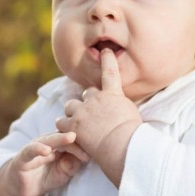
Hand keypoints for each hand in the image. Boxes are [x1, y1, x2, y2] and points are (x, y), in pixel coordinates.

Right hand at [0, 131, 88, 195]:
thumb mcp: (63, 174)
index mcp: (59, 145)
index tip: (96, 150)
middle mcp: (47, 143)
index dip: (84, 144)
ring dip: (59, 138)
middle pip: (63, 136)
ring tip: (71, 138)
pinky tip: (46, 150)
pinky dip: (37, 149)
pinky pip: (30, 151)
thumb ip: (72, 166)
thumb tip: (82, 159)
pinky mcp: (23, 157)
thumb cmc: (45, 177)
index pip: (73, 140)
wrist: (23, 189)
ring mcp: (35, 148)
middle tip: (89, 138)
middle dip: (76, 138)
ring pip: (48, 140)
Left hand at [56, 49, 141, 185]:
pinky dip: (64, 127)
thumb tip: (122, 108)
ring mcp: (83, 110)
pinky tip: (69, 134)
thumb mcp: (133, 115)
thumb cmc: (133, 135)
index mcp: (113, 95)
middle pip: (86, 93)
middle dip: (87, 102)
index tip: (105, 51)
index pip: (110, 73)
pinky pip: (61, 121)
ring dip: (73, 113)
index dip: (107, 60)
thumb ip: (122, 107)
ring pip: (70, 106)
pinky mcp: (73, 124)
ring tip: (77, 125)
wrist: (123, 144)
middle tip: (90, 115)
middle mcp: (96, 99)